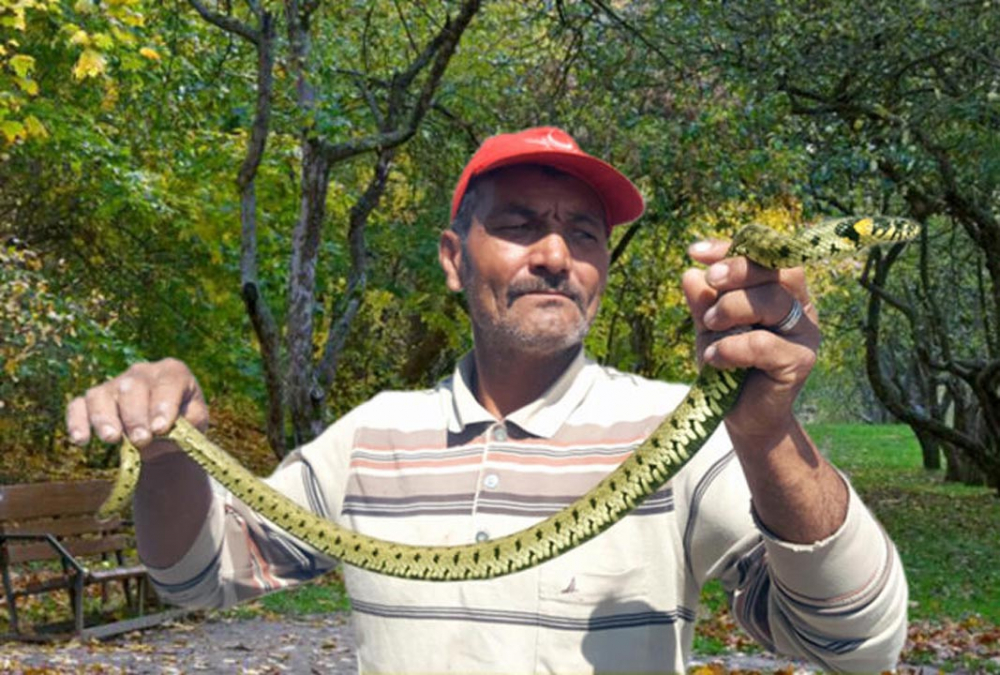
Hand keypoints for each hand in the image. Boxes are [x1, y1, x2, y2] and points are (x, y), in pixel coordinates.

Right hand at [66, 358, 207, 458]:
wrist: (167, 434)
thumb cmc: (185, 423)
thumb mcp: (197, 422)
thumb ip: (188, 422)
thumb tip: (164, 429)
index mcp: (172, 372)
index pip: (168, 382)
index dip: (163, 405)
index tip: (161, 428)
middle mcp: (141, 372)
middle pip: (132, 388)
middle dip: (136, 416)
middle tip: (141, 440)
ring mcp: (115, 384)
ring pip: (101, 395)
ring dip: (105, 418)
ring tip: (112, 439)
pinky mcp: (93, 400)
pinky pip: (78, 406)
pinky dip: (77, 421)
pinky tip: (81, 440)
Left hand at [682, 239, 820, 445]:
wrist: (742, 417)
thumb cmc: (728, 366)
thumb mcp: (708, 329)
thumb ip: (703, 303)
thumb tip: (689, 274)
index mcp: (780, 290)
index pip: (764, 256)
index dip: (732, 248)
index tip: (694, 252)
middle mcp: (798, 306)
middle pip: (776, 269)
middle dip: (736, 269)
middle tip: (709, 280)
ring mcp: (804, 333)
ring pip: (772, 301)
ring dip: (731, 308)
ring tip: (708, 326)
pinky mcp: (801, 361)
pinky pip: (765, 343)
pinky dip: (732, 348)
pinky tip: (713, 359)